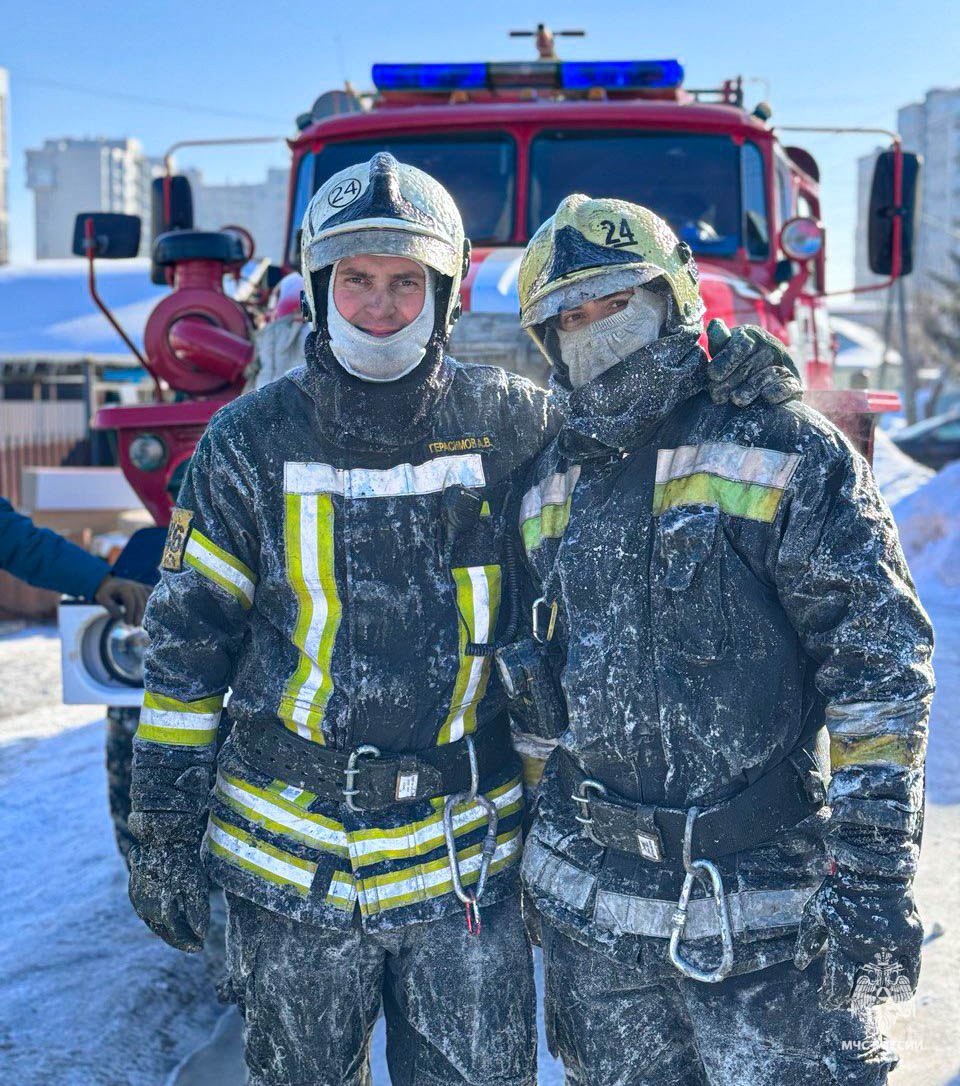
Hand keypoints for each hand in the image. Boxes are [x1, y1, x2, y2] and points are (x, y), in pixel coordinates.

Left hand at [94, 575, 149, 625]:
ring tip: (141, 622)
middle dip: (138, 615)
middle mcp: (134, 585)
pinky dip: (153, 602)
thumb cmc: (104, 592)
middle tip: (135, 626)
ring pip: (147, 600)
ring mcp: (140, 586)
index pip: (130, 602)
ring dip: (145, 612)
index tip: (126, 623)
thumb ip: (110, 607)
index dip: (130, 614)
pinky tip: (151, 611)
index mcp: (124, 587)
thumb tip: (120, 617)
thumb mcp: (102, 598)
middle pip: (140, 602)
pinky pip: (152, 594)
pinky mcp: (143, 587)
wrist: (108, 583)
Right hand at [128, 839, 209, 952]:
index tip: (200, 947)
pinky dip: (158, 917)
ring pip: (153, 922)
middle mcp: (146, 908)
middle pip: (163, 931)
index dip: (189, 942)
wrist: (163, 837)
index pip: (177, 935)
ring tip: (181, 934)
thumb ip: (197, 912)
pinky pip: (146, 911)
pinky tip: (167, 917)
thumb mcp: (196, 886)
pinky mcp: (134, 890)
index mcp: (162, 910)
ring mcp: (137, 900)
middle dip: (178, 939)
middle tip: (192, 944)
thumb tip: (199, 935)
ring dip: (167, 929)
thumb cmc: (183, 861)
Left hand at [706, 319, 801, 406]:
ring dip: (751, 388)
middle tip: (717, 395)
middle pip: (751, 364)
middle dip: (732, 381)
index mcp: (752, 336)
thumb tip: (715, 324)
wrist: (767, 382)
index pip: (741, 344)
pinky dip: (778, 390)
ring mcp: (783, 364)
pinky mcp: (793, 382)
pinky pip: (788, 385)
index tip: (712, 375)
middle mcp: (770, 347)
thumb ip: (720, 342)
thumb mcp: (726, 351)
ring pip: (768, 374)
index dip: (726, 360)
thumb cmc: (737, 363)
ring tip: (736, 399)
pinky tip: (767, 397)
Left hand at [794, 871, 921, 1009]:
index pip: (837, 986)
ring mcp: (891, 947)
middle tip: (843, 1000)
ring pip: (885, 989)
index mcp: (842, 943)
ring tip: (863, 996)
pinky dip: (902, 989)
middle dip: (849, 1001)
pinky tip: (892, 992)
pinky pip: (910, 977)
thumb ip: (807, 939)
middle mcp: (868, 949)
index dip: (830, 998)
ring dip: (873, 997)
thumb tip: (799, 966)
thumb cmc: (839, 890)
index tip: (824, 1001)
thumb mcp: (815, 911)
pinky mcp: (910, 941)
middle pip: (861, 992)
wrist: (871, 867)